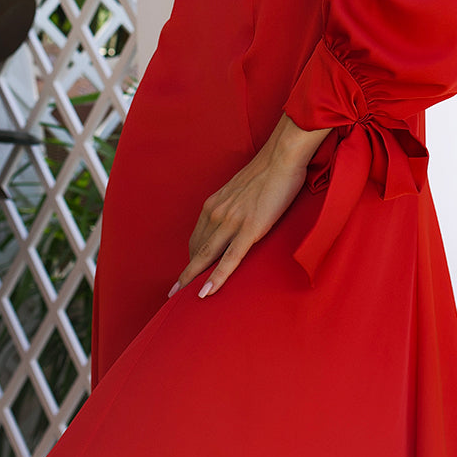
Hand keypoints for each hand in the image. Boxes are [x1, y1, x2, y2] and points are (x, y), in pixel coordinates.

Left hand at [170, 115, 327, 299]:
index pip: (197, 237)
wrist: (281, 158)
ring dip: (192, 280)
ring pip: (206, 257)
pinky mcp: (249, 229)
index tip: (187, 272)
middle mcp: (217, 213)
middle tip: (174, 292)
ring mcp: (232, 222)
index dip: (192, 256)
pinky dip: (216, 278)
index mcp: (214, 204)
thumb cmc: (267, 172)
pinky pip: (229, 259)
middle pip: (196, 250)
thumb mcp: (241, 190)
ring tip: (181, 299)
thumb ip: (234, 206)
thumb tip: (236, 218)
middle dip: (184, 273)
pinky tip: (206, 292)